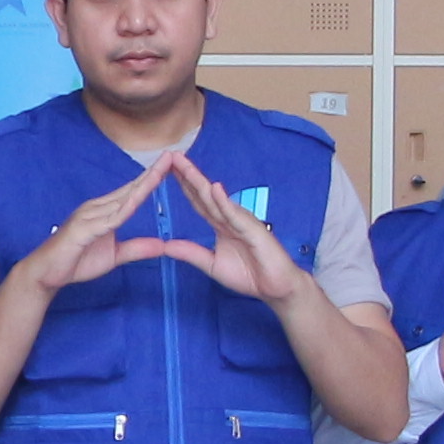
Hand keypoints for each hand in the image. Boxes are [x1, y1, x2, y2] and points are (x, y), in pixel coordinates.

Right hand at [11, 154, 190, 296]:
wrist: (46, 273)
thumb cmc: (77, 261)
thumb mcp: (114, 256)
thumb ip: (136, 249)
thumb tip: (162, 245)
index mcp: (105, 211)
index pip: (132, 192)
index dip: (151, 179)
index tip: (170, 166)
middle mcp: (97, 208)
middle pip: (129, 189)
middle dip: (151, 173)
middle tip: (171, 155)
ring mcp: (89, 216)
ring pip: (121, 200)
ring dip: (141, 186)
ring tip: (160, 171)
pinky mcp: (82, 230)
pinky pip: (107, 220)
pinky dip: (123, 211)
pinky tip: (136, 203)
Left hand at [159, 154, 313, 308]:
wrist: (277, 288)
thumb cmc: (250, 275)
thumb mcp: (212, 265)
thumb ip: (191, 254)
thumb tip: (166, 246)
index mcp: (220, 225)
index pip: (199, 202)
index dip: (184, 186)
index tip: (168, 169)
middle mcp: (230, 218)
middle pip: (204, 194)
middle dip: (188, 174)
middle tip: (172, 155)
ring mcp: (242, 222)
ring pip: (217, 199)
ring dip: (200, 181)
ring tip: (185, 165)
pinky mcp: (253, 230)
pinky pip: (235, 215)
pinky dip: (224, 202)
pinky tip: (214, 188)